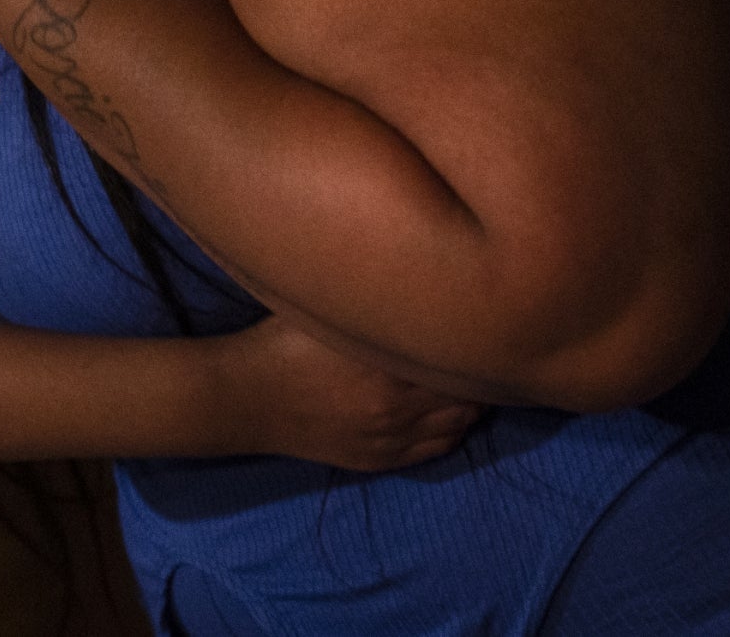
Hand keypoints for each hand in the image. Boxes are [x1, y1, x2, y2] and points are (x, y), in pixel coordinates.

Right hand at [216, 316, 482, 472]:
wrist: (246, 398)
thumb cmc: (281, 342)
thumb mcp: (324, 310)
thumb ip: (372, 298)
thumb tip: (415, 270)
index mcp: (385, 367)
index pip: (456, 355)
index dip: (475, 335)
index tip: (481, 315)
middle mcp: (396, 409)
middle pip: (469, 394)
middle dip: (480, 369)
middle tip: (483, 344)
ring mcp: (390, 440)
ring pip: (459, 424)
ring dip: (471, 400)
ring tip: (471, 375)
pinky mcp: (381, 460)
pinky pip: (438, 448)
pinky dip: (453, 427)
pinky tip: (450, 409)